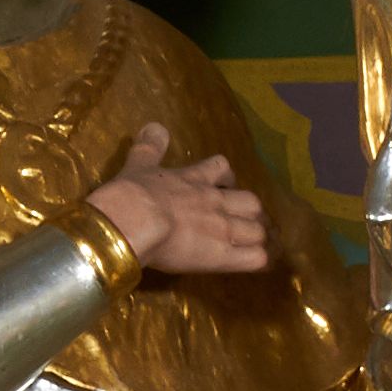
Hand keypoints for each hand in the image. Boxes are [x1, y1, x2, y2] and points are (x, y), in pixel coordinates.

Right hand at [90, 123, 270, 273]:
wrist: (134, 219)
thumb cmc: (132, 194)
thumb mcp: (139, 163)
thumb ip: (149, 146)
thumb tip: (154, 125)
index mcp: (195, 179)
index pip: (221, 169)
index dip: (227, 178)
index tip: (225, 185)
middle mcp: (215, 202)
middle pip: (251, 202)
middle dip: (251, 212)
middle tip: (244, 220)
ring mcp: (223, 230)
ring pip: (258, 230)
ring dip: (257, 236)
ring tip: (253, 245)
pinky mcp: (223, 256)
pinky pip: (255, 258)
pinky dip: (259, 260)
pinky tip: (257, 264)